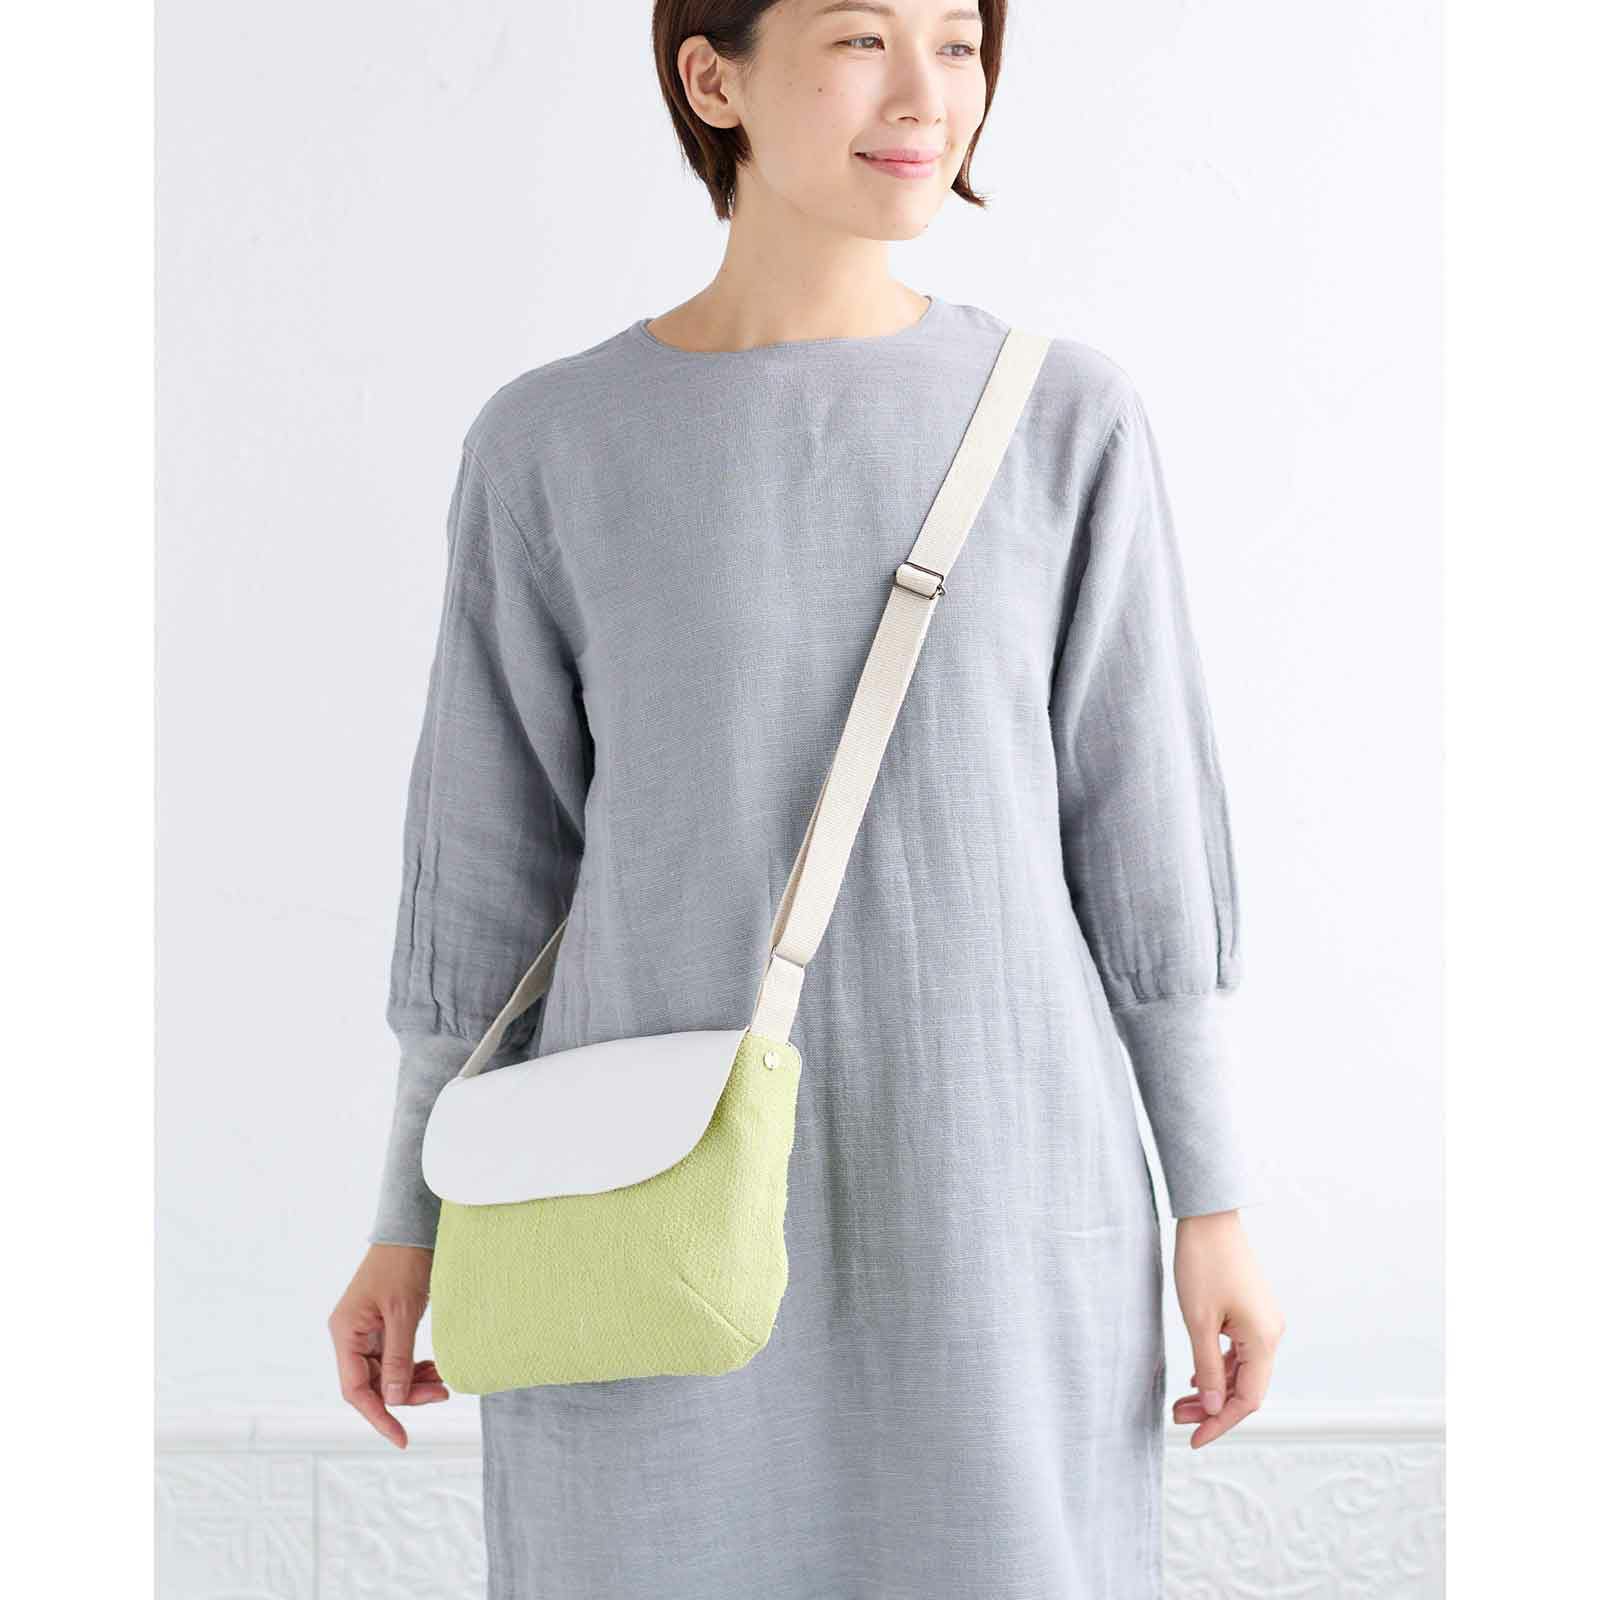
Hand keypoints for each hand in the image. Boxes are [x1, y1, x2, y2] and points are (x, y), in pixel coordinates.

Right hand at [328, 1243, 451, 1448]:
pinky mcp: (381, 1326)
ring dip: (413, 1382)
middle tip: (443, 1393)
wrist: (411, 1230)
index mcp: (345, 1333)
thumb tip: (394, 1400)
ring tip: (443, 1382)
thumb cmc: (403, 1265)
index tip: (401, 1439)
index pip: (355, 1390)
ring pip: (385, 1374)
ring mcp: (364, 1332)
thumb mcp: (403, 1313)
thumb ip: (398, 1358)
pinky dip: (413, 1367)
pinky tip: (434, 1368)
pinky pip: (393, 1359)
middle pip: (372, 1384)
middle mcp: (350, 1336)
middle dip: (406, 1395)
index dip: (379, 1417)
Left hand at [1170, 1210, 1284, 1447]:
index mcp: (1264, 1340)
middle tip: (1177, 1418)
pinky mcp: (1253, 1310)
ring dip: (1215, 1387)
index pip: (1248, 1400)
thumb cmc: (1202, 1263)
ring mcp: (1264, 1321)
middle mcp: (1272, 1333)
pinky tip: (1198, 1375)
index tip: (1193, 1439)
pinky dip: (1220, 1366)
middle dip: (1213, 1407)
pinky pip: (1240, 1350)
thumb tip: (1214, 1408)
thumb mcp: (1199, 1321)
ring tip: (1181, 1401)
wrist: (1209, 1216)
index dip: (1220, 1423)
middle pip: (1246, 1387)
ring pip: (1243, 1369)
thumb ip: (1209, 1368)